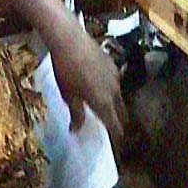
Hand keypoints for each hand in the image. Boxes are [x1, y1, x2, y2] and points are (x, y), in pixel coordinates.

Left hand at [50, 28, 126, 145]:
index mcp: (104, 103)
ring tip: (105, 110)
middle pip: (121, 113)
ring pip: (119, 97)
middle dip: (118, 123)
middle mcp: (114, 91)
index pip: (115, 126)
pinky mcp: (112, 64)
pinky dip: (110, 90)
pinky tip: (99, 87)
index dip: (117, 137)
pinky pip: (115, 82)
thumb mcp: (68, 95)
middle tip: (112, 130)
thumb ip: (76, 114)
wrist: (70, 40)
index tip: (117, 147)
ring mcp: (115, 76)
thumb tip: (76, 130)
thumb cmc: (66, 70)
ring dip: (114, 106)